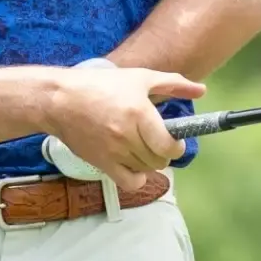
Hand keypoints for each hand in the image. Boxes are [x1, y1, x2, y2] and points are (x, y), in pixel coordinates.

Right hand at [42, 61, 204, 192]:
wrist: (59, 100)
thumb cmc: (100, 85)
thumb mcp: (139, 78)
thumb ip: (173, 84)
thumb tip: (202, 90)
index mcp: (139, 113)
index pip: (168, 145)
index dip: (177, 146)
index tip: (175, 140)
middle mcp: (127, 135)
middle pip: (159, 160)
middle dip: (163, 153)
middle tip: (157, 141)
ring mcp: (113, 152)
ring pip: (146, 170)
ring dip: (149, 162)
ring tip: (142, 148)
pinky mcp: (101, 163)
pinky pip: (128, 183)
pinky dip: (136, 179)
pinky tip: (134, 166)